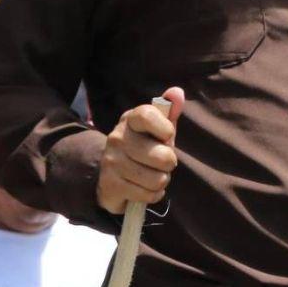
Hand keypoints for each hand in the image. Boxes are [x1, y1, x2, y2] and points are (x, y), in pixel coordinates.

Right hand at [96, 87, 184, 214]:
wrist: (114, 173)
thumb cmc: (146, 144)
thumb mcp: (160, 127)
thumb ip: (170, 110)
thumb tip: (177, 92)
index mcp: (131, 119)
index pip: (147, 115)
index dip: (165, 128)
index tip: (168, 135)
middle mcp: (117, 138)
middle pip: (161, 156)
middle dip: (169, 162)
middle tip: (162, 162)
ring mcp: (111, 163)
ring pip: (157, 178)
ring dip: (161, 180)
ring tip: (153, 174)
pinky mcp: (110, 186)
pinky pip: (147, 194)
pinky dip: (153, 194)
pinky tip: (145, 187)